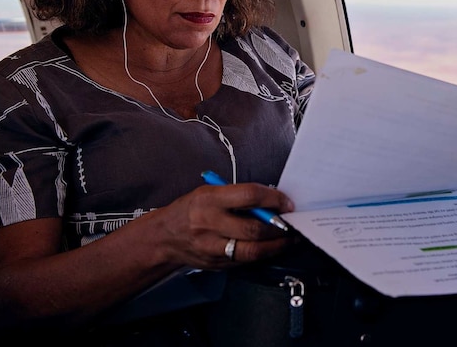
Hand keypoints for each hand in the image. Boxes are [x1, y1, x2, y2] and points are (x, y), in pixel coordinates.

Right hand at [155, 182, 294, 269]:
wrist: (164, 237)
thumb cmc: (189, 210)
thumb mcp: (210, 192)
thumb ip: (238, 196)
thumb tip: (270, 200)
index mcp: (210, 199)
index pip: (249, 196)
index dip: (274, 199)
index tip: (287, 202)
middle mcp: (210, 224)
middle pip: (253, 229)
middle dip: (279, 228)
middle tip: (293, 224)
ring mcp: (212, 247)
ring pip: (252, 251)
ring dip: (276, 245)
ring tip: (289, 239)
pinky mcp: (216, 264)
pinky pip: (245, 261)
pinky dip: (262, 254)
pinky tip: (271, 248)